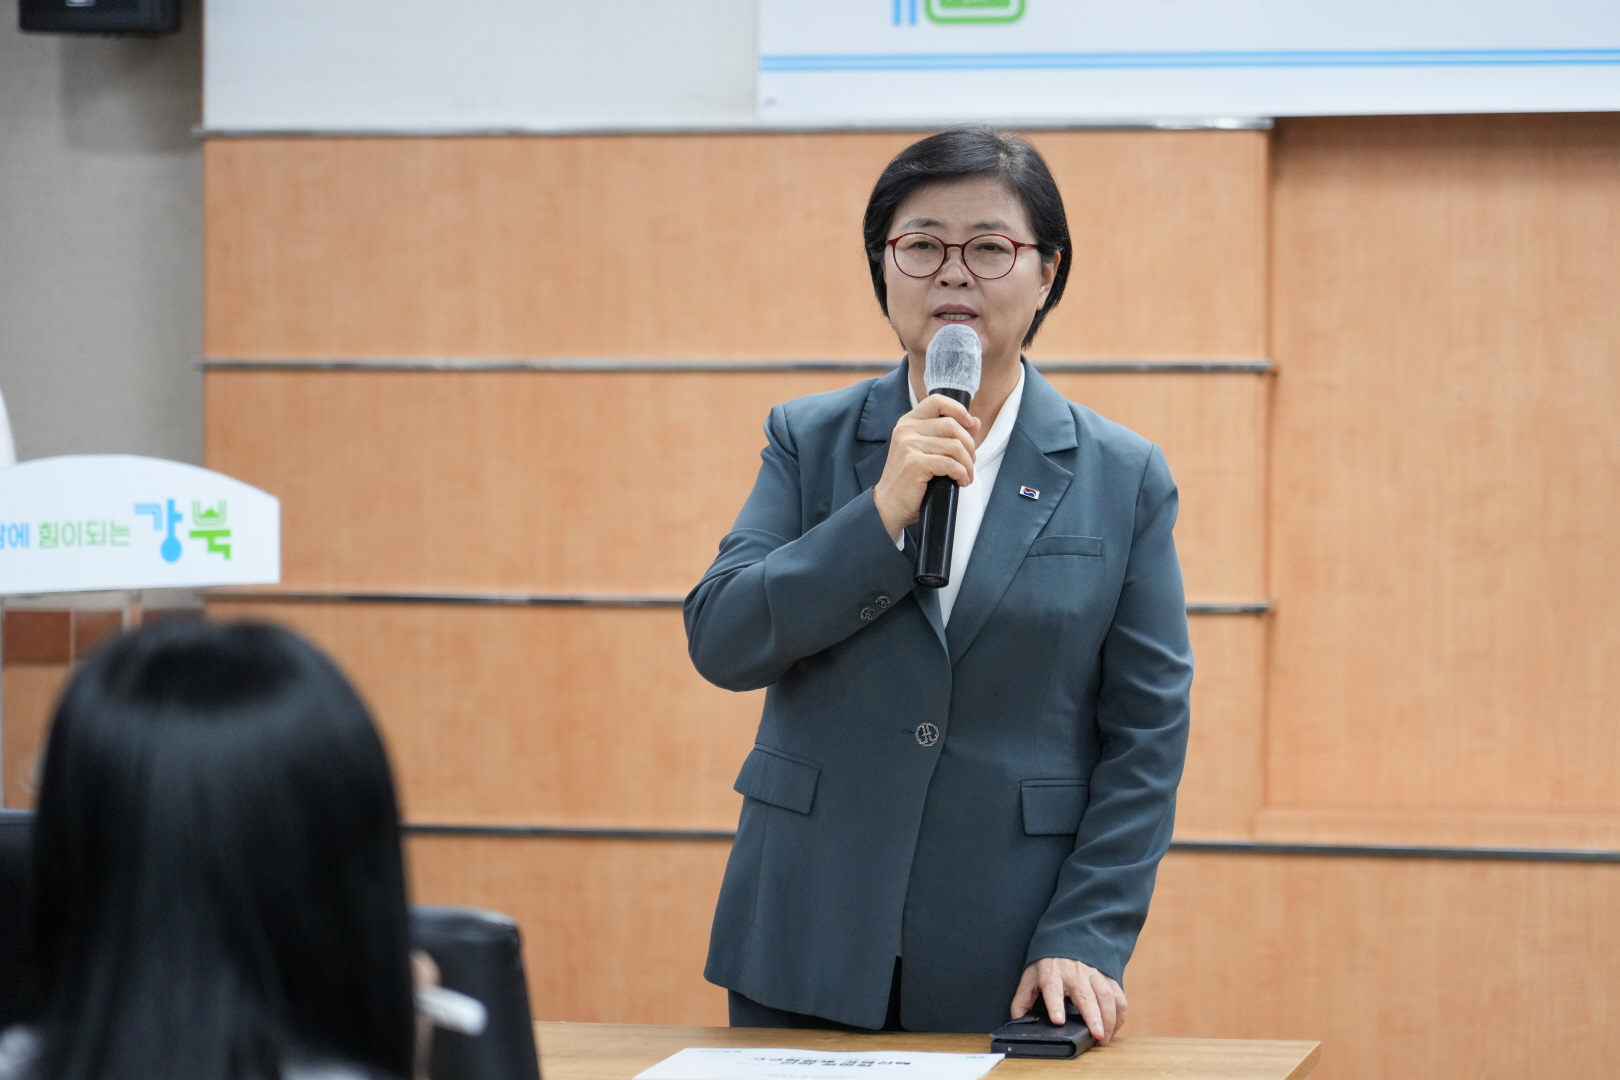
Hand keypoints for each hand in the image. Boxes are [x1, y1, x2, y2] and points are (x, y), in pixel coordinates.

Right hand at [872, 395, 980, 540]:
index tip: (970, 425)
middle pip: (952, 425)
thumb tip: (975, 422)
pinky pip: (950, 463)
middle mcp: (906, 429)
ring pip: (955, 446)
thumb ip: (948, 435)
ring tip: (966, 476)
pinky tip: (960, 482)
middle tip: (970, 462)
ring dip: (968, 464)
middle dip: (969, 445)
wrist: (888, 506)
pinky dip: (962, 474)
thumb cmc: (910, 480)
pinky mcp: (915, 463)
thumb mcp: (928, 452)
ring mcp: (909, 445)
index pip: (937, 401)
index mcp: (908, 422)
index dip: (958, 410)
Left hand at [1010, 957, 1127, 1045]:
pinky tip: (1115, 1027)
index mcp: (1051, 973)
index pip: (1052, 989)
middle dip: (1092, 1016)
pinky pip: (1118, 995)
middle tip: (1097, 1035)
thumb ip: (1022, 999)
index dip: (1055, 1005)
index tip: (1058, 1020)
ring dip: (1109, 1017)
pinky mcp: (1107, 977)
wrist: (1067, 939)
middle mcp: (1074, 973)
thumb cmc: (1048, 964)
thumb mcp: (1030, 976)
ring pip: (1105, 995)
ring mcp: (1093, 974)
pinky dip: (1119, 1013)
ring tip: (1106, 1037)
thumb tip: (1018, 1020)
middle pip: (1085, 995)